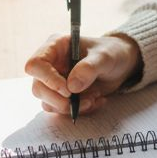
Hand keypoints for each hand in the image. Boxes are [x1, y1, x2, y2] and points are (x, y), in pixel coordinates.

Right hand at [24, 34, 141, 115]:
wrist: (121, 64)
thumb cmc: (111, 53)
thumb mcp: (105, 57)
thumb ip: (89, 68)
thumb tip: (71, 87)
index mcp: (55, 47)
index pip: (35, 64)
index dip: (47, 79)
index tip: (67, 90)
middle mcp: (51, 65)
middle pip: (38, 88)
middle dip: (58, 100)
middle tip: (79, 102)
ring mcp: (55, 82)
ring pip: (48, 102)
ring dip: (71, 107)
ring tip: (93, 98)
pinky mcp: (63, 95)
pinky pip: (62, 110)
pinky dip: (79, 110)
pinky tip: (95, 101)